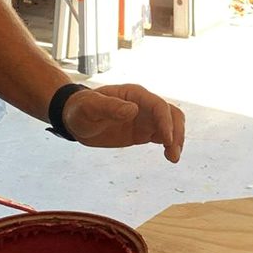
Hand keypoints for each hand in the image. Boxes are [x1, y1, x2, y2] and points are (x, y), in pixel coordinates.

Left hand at [62, 84, 184, 162]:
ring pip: (171, 124)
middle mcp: (144, 104)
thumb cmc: (81, 108)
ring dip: (177, 139)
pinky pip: (162, 135)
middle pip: (171, 113)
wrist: (76, 118)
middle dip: (176, 131)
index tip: (167, 140)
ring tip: (173, 158)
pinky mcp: (143, 131)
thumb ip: (109, 107)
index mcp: (134, 94)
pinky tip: (170, 156)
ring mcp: (145, 118)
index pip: (157, 105)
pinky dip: (170, 144)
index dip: (165, 121)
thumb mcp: (90, 107)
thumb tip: (132, 110)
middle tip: (173, 153)